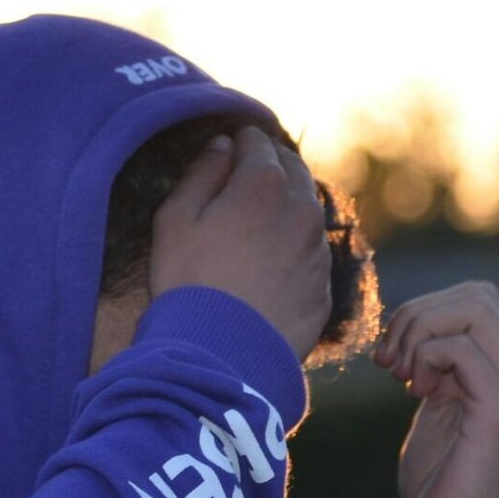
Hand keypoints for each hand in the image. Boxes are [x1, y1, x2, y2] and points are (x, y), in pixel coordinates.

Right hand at [149, 124, 332, 364]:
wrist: (221, 356)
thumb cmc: (187, 284)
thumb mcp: (174, 220)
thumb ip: (201, 173)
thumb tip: (222, 146)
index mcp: (263, 184)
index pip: (256, 141)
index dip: (237, 141)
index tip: (225, 150)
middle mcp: (302, 210)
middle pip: (292, 169)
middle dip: (269, 166)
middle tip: (243, 180)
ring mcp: (317, 251)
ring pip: (306, 212)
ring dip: (285, 209)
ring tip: (254, 228)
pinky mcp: (323, 289)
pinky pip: (310, 255)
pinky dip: (294, 250)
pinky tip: (267, 269)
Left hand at [371, 281, 498, 497]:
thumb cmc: (438, 480)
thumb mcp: (436, 405)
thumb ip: (437, 364)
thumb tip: (415, 321)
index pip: (478, 298)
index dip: (425, 312)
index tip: (392, 358)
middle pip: (477, 295)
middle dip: (417, 316)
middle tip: (388, 363)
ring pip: (472, 311)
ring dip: (418, 335)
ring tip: (399, 376)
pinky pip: (461, 349)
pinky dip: (425, 359)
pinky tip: (414, 393)